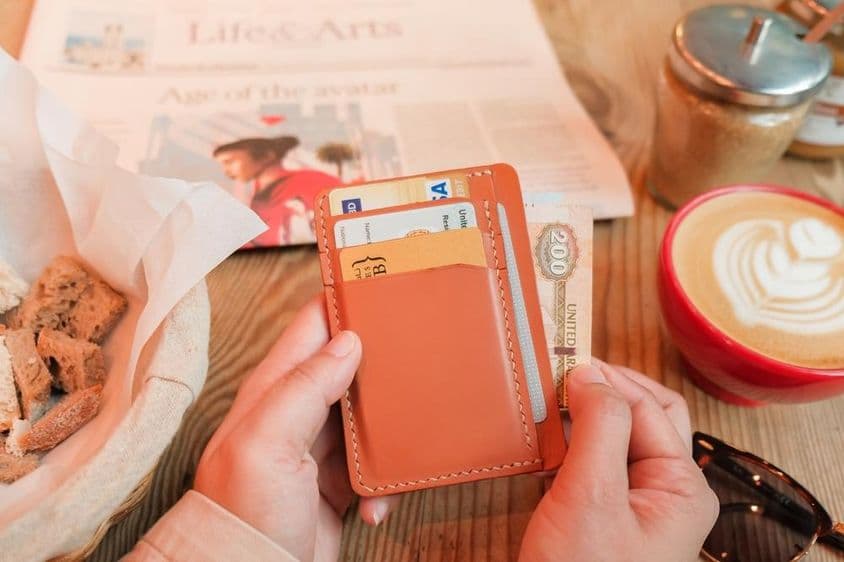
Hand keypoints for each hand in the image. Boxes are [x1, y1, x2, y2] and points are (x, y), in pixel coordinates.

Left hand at [194, 297, 398, 560]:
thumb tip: (348, 342)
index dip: (346, 298)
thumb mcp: (266, 442)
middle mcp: (298, 411)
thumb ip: (303, 387)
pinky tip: (379, 502)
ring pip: (370, 415)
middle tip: (421, 350)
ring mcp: (318, 449)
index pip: (314, 325)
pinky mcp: (337, 485)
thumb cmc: (244, 513)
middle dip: (384, 359)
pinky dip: (386, 482)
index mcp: (276, 389)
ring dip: (392, 425)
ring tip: (410, 434)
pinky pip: (375, 466)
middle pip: (350, 366)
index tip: (385, 279)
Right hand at [520, 361, 718, 561]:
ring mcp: (635, 505)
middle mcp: (665, 492)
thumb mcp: (592, 497)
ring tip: (546, 404)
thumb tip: (591, 374)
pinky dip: (567, 448)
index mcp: (681, 487)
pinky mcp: (604, 516)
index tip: (563, 356)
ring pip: (612, 440)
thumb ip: (599, 429)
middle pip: (639, 417)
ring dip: (579, 420)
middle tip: (560, 374)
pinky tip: (542, 445)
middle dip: (601, 392)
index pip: (647, 406)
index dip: (606, 378)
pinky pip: (591, 465)